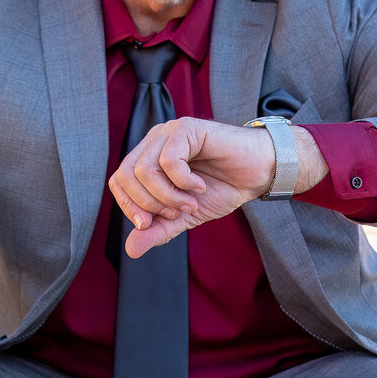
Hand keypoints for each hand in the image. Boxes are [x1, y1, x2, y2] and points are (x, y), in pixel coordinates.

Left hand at [109, 118, 328, 255]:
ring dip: (168, 196)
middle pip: (126, 176)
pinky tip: (199, 186)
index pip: (118, 182)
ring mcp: (169, 132)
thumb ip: (158, 230)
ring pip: (145, 170)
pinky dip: (183, 182)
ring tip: (191, 202)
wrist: (258, 173)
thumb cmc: (222, 188)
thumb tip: (130, 249)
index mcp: (148, 158)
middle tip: (177, 213)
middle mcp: (154, 142)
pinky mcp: (187, 128)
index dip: (129, 206)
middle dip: (149, 204)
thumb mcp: (185, 216)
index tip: (150, 224)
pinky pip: (169, 160)